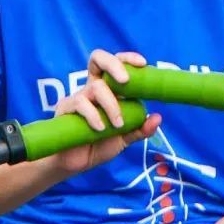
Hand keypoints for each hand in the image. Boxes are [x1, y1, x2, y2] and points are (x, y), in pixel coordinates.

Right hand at [53, 48, 160, 173]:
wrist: (75, 164)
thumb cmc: (97, 146)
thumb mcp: (124, 139)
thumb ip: (140, 129)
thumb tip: (158, 117)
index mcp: (108, 91)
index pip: (116, 64)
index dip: (128, 59)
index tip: (143, 64)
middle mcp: (93, 89)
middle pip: (98, 59)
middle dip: (114, 65)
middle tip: (125, 81)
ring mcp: (78, 96)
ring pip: (96, 86)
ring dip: (111, 105)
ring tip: (117, 125)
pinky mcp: (66, 108)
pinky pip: (81, 103)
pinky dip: (94, 115)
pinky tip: (100, 129)